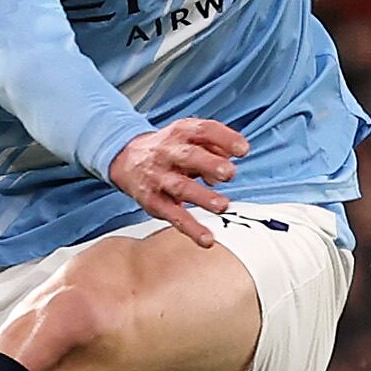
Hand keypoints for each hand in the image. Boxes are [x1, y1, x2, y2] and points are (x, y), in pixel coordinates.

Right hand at [105, 117, 247, 248]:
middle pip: (189, 156)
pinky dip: (191, 229)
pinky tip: (207, 240)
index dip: (225, 139)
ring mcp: (159, 178)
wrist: (127, 160)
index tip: (243, 150)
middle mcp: (167, 153)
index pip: (204, 131)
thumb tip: (228, 167)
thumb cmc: (169, 149)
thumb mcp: (189, 138)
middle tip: (229, 174)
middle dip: (210, 164)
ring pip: (180, 187)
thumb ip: (214, 147)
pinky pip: (173, 216)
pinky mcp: (154, 202)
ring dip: (202, 197)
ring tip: (222, 205)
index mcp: (181, 133)